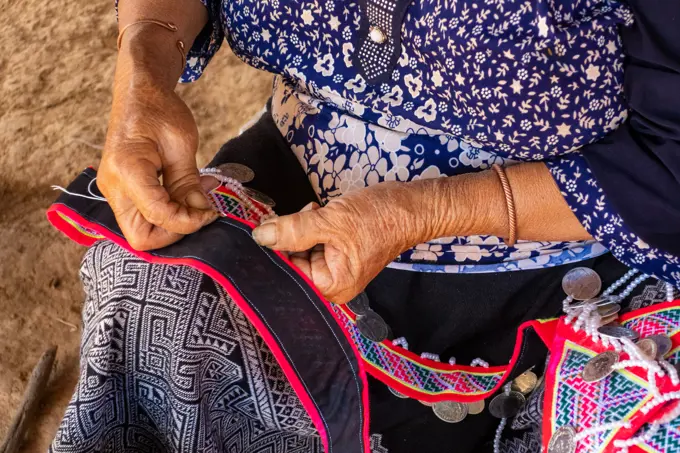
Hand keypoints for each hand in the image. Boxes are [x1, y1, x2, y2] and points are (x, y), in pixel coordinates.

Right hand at [97, 39, 216, 250]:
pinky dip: (168, 214)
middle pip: (140, 237)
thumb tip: (201, 212)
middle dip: (174, 233)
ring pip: (141, 231)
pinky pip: (144, 216)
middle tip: (199, 213)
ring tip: (196, 201)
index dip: (188, 222)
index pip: (158, 215)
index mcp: (127, 170)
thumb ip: (189, 182)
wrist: (138, 95)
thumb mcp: (181, 143)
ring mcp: (114, 192)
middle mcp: (113, 186)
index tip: (211, 212)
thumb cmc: (159, 110)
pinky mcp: (122, 192)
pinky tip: (186, 196)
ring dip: (172, 225)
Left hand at [252, 182, 431, 302]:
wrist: (413, 205)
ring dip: (300, 228)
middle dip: (289, 237)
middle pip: (293, 263)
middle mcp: (333, 284)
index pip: (289, 272)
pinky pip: (313, 242)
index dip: (275, 250)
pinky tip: (318, 212)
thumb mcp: (332, 221)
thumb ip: (293, 230)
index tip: (266, 226)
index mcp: (332, 287)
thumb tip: (260, 236)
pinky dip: (311, 226)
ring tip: (315, 211)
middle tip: (298, 214)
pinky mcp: (339, 251)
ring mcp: (336, 267)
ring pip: (300, 249)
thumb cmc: (379, 218)